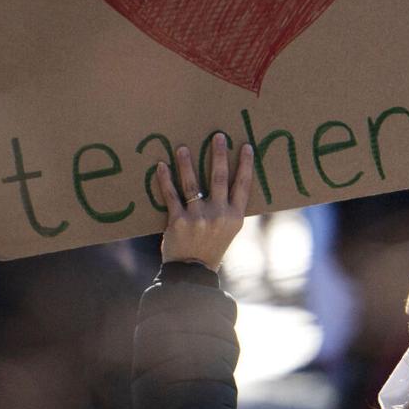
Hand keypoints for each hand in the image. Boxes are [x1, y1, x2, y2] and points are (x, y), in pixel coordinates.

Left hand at [154, 134, 254, 270]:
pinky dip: (165, 179)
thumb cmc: (211, 247)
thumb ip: (229, 208)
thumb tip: (229, 179)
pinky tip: (162, 166)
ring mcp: (198, 218)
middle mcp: (219, 216)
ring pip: (192, 184)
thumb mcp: (229, 230)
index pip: (243, 186)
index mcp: (234, 217)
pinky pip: (171, 195)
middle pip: (220, 179)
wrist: (192, 272)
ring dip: (187, 163)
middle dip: (219, 155)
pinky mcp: (178, 221)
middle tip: (217, 136)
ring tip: (182, 148)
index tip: (246, 146)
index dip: (245, 165)